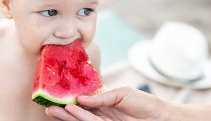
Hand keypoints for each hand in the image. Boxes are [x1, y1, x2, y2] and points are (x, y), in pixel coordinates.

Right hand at [45, 87, 166, 120]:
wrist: (162, 116)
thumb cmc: (144, 103)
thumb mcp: (122, 93)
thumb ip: (102, 96)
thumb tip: (82, 97)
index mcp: (105, 103)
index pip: (85, 102)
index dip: (72, 100)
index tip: (58, 95)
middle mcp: (102, 114)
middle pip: (80, 113)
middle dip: (64, 111)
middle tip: (48, 107)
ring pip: (83, 120)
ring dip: (68, 115)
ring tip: (54, 110)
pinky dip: (82, 117)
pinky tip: (72, 112)